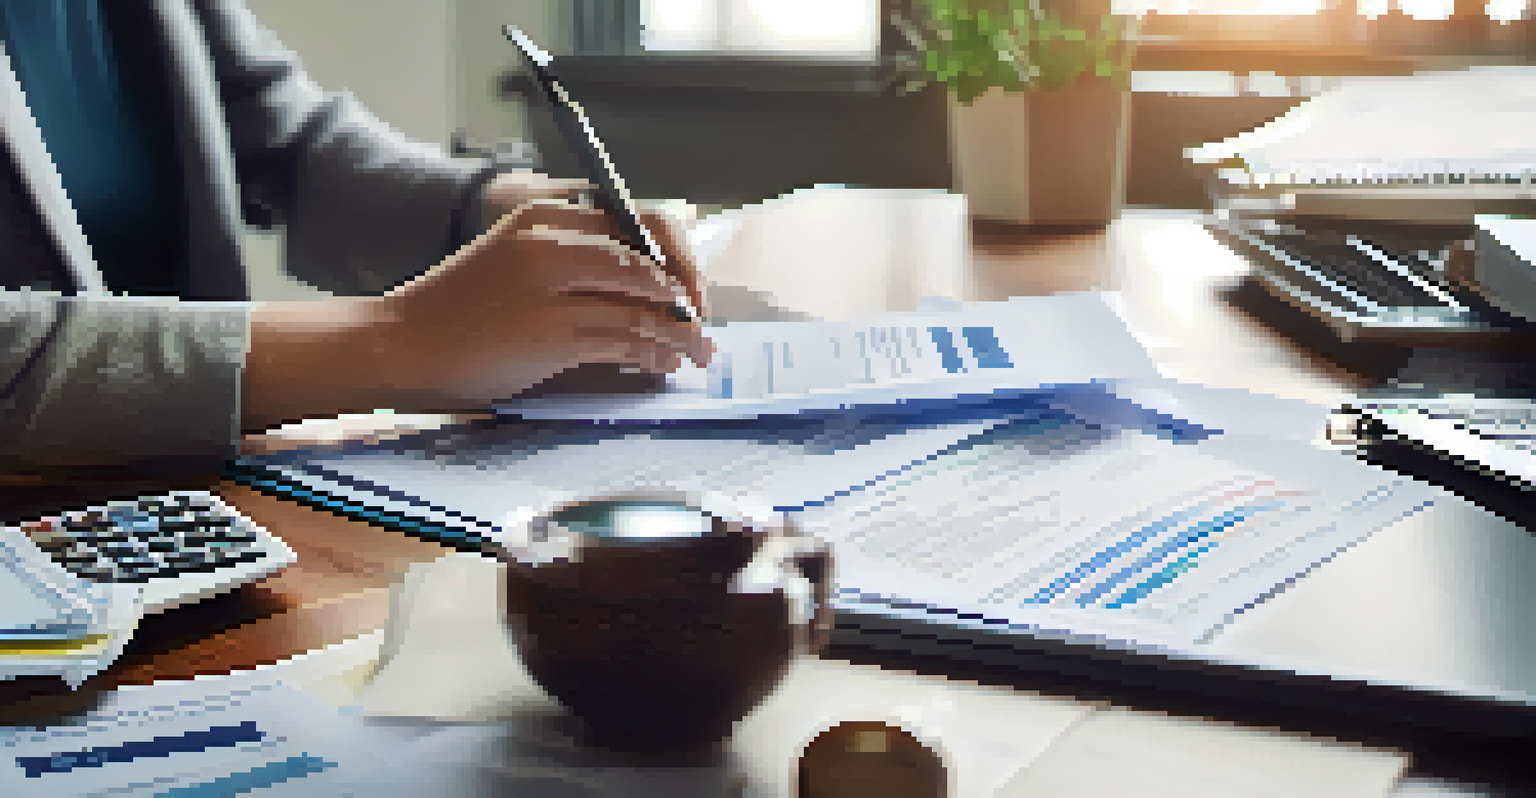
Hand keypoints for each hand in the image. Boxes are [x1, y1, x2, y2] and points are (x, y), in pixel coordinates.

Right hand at [242, 183, 715, 430]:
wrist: (401, 344)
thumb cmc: (462, 309)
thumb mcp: (517, 259)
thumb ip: (577, 259)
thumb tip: (652, 282)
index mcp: (546, 215)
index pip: (641, 220)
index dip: (679, 255)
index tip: (691, 287)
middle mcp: (551, 243)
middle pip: (652, 260)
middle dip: (689, 297)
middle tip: (703, 324)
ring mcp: (551, 289)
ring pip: (644, 305)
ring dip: (682, 334)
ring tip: (700, 354)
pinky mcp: (551, 335)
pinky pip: (624, 340)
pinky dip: (655, 354)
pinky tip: (666, 365)